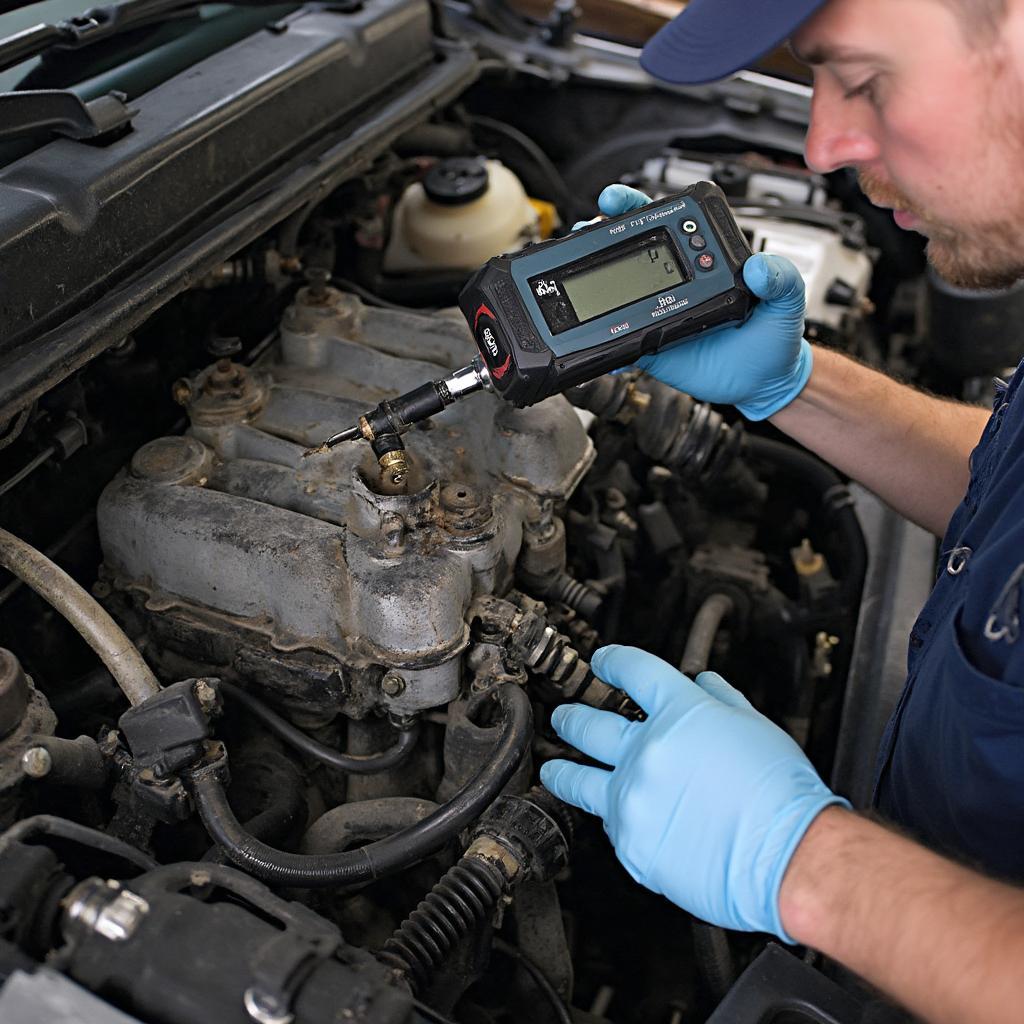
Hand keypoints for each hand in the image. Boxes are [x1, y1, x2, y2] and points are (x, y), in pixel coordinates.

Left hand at [540, 645, 848, 939]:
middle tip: (564, 717)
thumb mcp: (756, 726)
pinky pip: (612, 825)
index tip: (602, 661)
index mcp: (680, 713)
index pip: (632, 670)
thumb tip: (702, 685)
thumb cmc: (781, 795)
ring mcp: (634, 798)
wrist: (790, 857)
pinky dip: (614, 817)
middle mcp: (647, 751)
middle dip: (571, 718)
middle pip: (588, 724)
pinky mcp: (632, 843)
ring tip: (553, 770)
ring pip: (578, 780)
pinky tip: (619, 816)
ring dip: (562, 771)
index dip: (612, 660)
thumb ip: (720, 700)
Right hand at [587, 184, 812, 420]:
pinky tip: (594, 332)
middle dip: (601, 236)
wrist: (763, 381)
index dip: (638, 209)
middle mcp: (675, 281)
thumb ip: (780, 278)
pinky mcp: (649, 344)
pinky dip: (603, 338)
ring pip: (617, 291)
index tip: (619, 201)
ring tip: (579, 272)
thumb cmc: (773, 337)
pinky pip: (620, 340)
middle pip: (629, 252)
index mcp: (704, 260)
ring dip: (594, 280)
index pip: (668, 225)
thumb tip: (759, 267)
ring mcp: (656, 312)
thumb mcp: (787, 301)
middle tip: (587, 230)